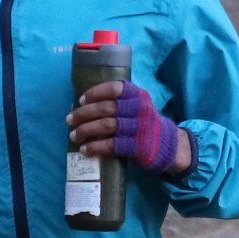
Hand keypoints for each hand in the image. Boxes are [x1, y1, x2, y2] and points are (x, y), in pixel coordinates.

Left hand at [66, 82, 191, 176]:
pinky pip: (112, 145)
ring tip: (74, 135)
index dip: (95, 93)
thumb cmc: (144, 124)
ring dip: (86, 130)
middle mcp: (139, 109)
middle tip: (69, 120)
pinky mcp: (138, 147)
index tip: (81, 100)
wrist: (169, 146)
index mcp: (137, 95)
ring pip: (107, 125)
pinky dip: (96, 147)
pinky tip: (85, 149)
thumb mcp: (136, 107)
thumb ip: (116, 104)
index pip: (114, 88)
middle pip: (106, 107)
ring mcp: (139, 128)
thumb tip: (81, 106)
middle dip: (83, 113)